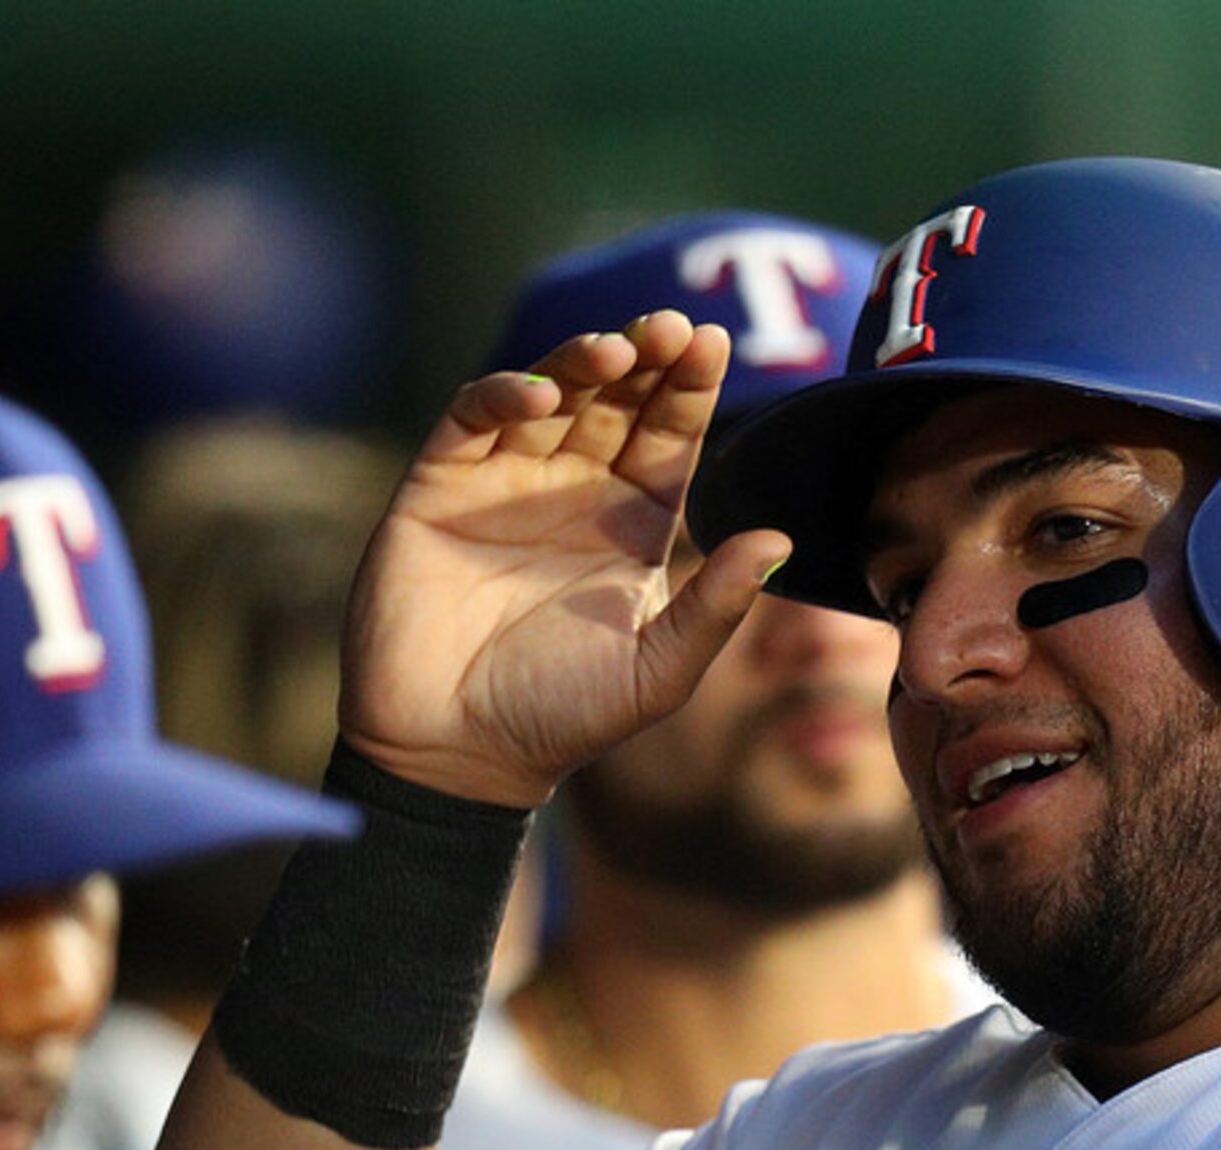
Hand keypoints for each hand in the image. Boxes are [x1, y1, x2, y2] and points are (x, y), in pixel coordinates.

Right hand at [339, 312, 794, 805]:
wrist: (460, 751)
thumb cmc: (565, 715)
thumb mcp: (659, 669)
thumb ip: (718, 606)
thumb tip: (781, 541)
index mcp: (633, 523)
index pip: (668, 436)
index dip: (689, 390)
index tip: (713, 345)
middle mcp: (573, 490)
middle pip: (615, 400)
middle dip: (645, 358)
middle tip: (674, 326)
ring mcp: (504, 482)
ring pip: (550, 395)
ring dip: (582, 364)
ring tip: (618, 349)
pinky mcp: (439, 487)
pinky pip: (472, 420)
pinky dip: (504, 396)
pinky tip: (542, 396)